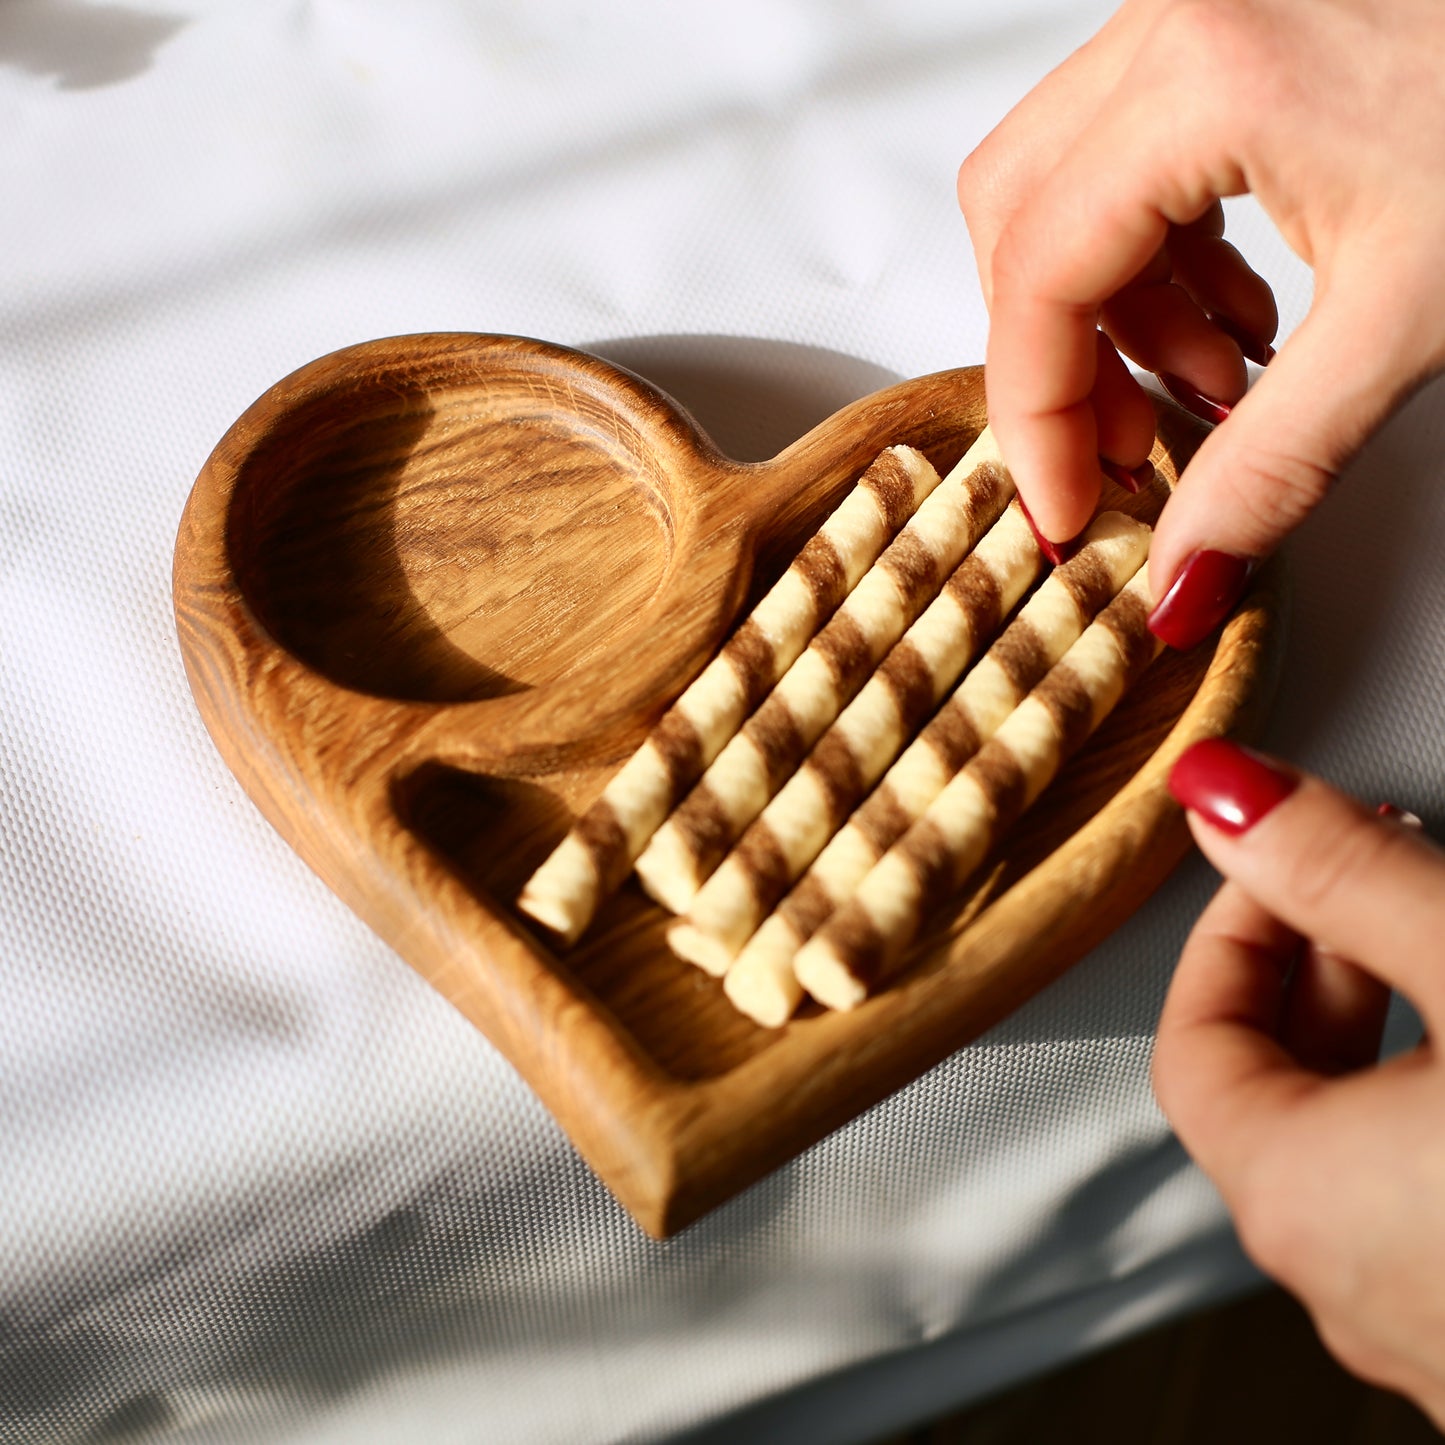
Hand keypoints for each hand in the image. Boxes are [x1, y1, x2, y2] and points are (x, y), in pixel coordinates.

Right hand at [958, 0, 1444, 646]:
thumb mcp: (1411, 319)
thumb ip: (1274, 465)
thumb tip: (1180, 574)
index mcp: (1207, 78)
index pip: (1037, 279)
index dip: (1037, 421)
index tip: (1068, 509)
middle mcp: (1177, 22)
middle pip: (1016, 223)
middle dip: (1056, 363)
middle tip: (1122, 452)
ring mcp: (1199, 17)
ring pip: (1065, 190)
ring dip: (1112, 315)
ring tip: (1211, 386)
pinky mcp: (1236, 33)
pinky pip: (1131, 158)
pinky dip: (1158, 259)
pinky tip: (1240, 315)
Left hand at [1155, 738, 1444, 1423]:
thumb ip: (1343, 877)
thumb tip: (1219, 792)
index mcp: (1302, 1199)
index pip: (1192, 1041)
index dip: (1234, 927)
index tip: (1290, 853)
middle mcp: (1352, 1290)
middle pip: (1274, 1094)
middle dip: (1322, 966)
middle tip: (1383, 878)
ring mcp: (1444, 1340)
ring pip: (1367, 1152)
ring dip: (1399, 1032)